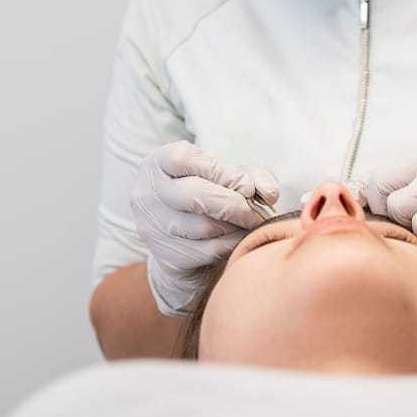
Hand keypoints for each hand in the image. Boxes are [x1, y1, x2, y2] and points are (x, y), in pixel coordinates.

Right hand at [130, 140, 278, 315]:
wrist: (183, 239)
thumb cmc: (209, 195)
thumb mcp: (227, 176)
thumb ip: (251, 175)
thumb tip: (269, 192)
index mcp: (158, 163)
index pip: (184, 160)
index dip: (222, 172)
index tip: (247, 185)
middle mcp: (146, 194)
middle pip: (194, 195)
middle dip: (234, 204)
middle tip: (256, 212)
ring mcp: (152, 227)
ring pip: (203, 227)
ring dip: (235, 227)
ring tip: (248, 224)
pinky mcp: (166, 256)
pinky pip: (207, 251)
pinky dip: (231, 245)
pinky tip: (238, 239)